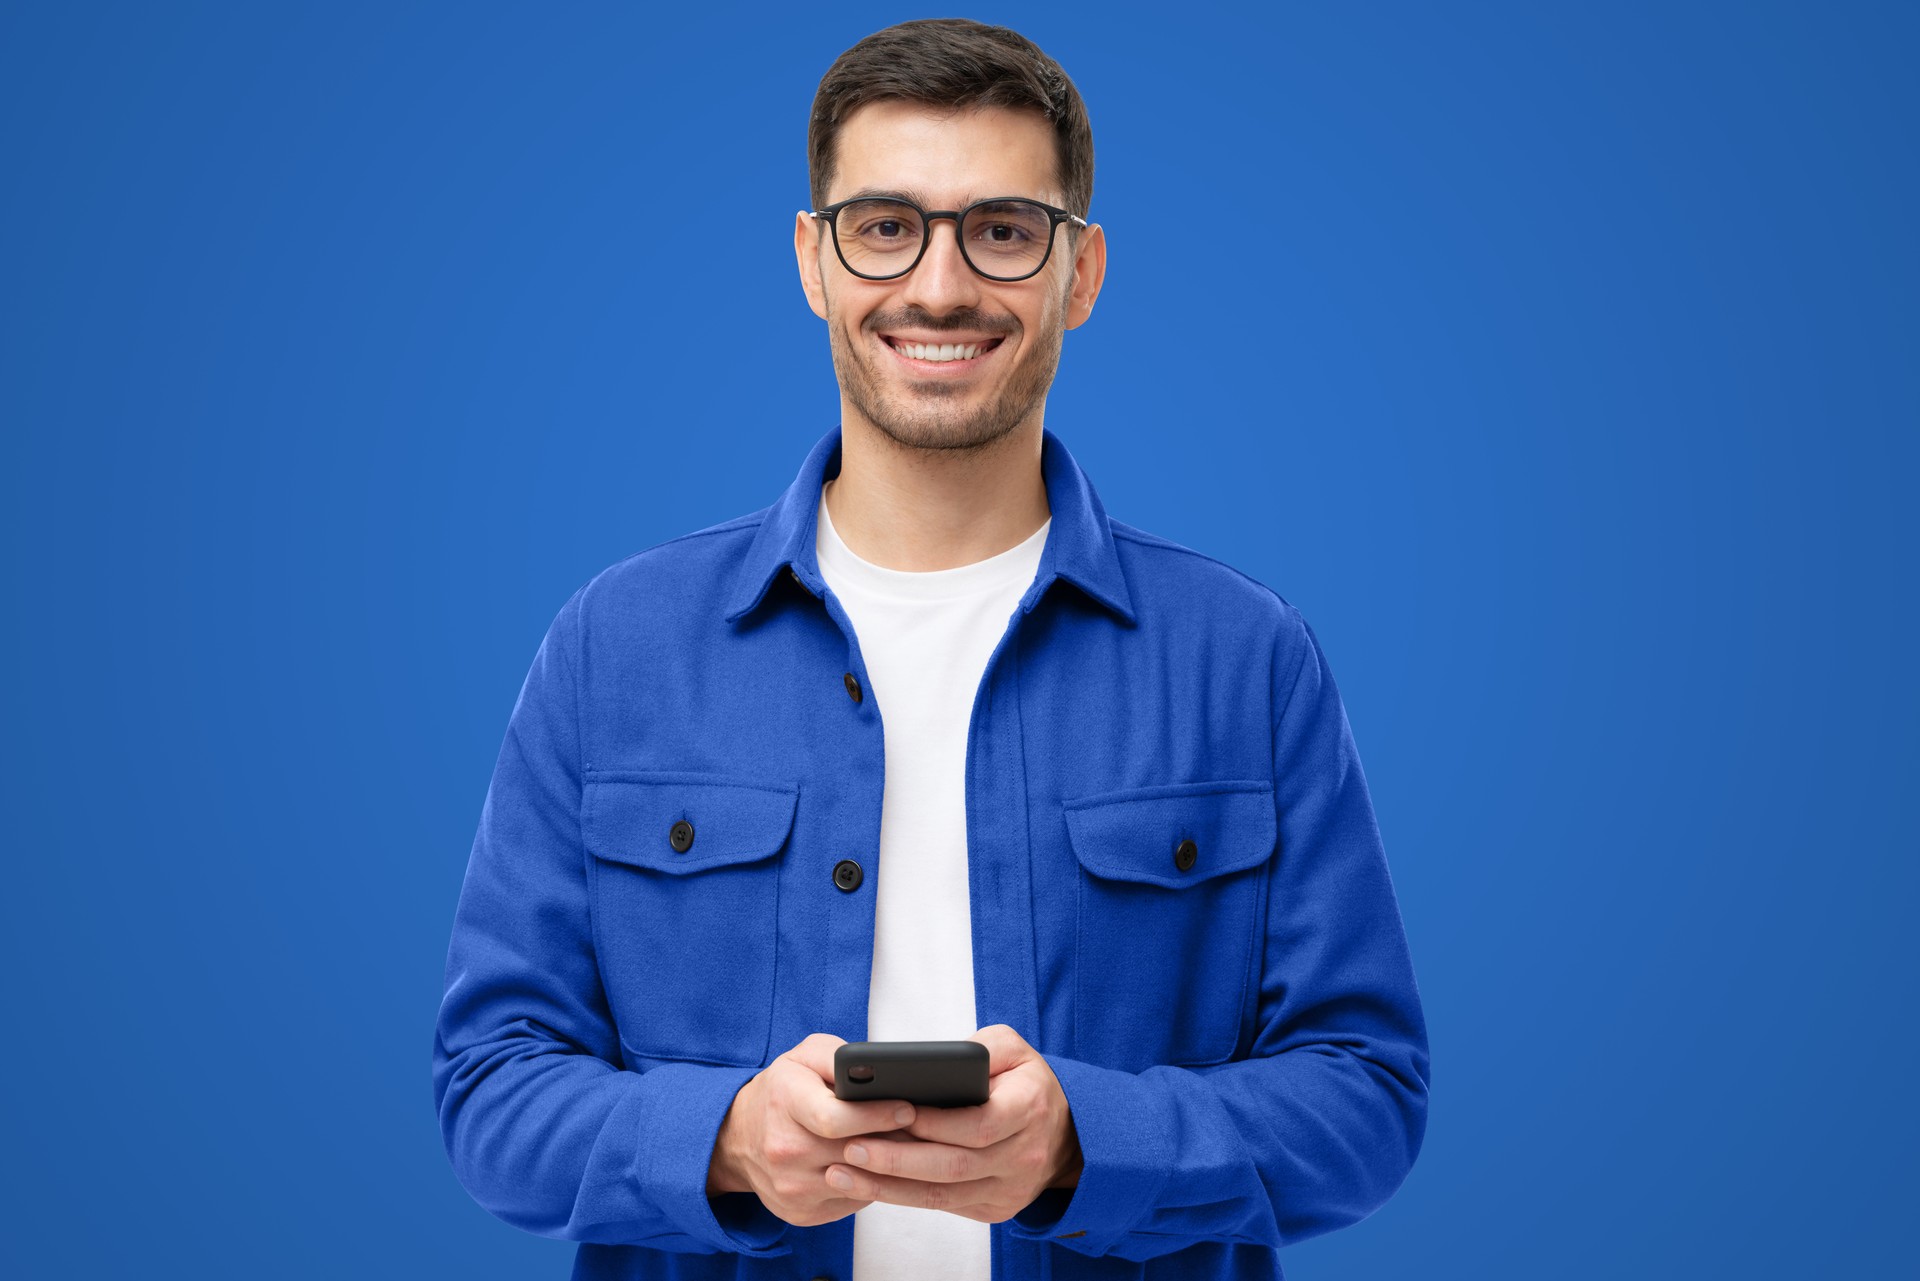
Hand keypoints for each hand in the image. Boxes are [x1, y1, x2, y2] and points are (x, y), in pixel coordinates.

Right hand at [708, 1032, 918, 1226]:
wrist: (738, 1138)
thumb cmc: (782, 1091)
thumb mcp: (804, 1056)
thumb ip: (840, 1056)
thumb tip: (881, 1071)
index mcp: (784, 1102)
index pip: (835, 1118)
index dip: (876, 1115)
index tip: (907, 1108)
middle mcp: (783, 1150)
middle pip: (854, 1152)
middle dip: (893, 1139)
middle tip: (922, 1127)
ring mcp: (791, 1187)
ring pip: (860, 1181)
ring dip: (888, 1165)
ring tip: (907, 1145)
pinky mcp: (801, 1213)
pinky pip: (853, 1202)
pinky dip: (872, 1184)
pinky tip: (880, 1166)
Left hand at [821, 1024, 1082, 1222]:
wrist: (1064, 1135)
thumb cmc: (1027, 1083)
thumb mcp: (1015, 1050)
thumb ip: (983, 1046)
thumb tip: (939, 1060)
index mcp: (1029, 1109)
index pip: (979, 1124)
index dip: (937, 1123)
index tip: (896, 1112)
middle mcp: (1023, 1156)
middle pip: (954, 1165)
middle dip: (897, 1159)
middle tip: (850, 1147)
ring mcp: (1009, 1188)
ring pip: (943, 1194)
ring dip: (889, 1186)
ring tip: (843, 1171)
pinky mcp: (995, 1208)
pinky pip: (944, 1206)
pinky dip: (904, 1197)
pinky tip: (869, 1184)